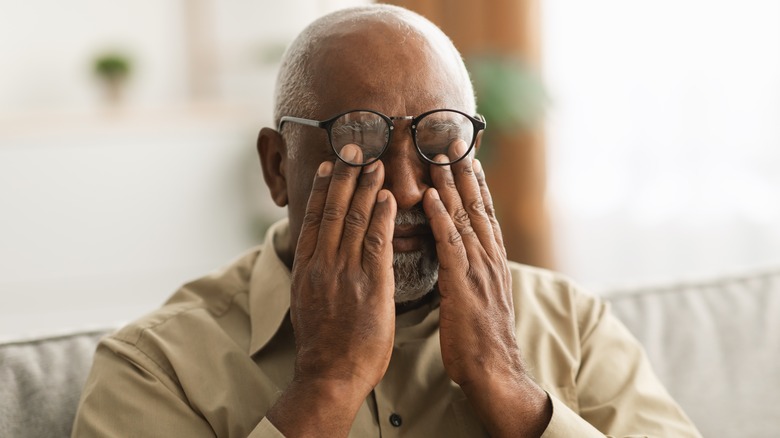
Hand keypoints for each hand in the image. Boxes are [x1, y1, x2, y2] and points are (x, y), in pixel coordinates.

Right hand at [267, 145, 396, 435]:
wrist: (330, 374)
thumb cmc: (323, 344)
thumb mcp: (308, 302)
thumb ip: (315, 274)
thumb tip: (319, 254)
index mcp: (306, 268)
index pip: (314, 218)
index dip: (323, 188)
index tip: (329, 164)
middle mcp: (322, 264)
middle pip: (333, 210)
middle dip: (344, 175)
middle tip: (353, 146)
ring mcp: (345, 272)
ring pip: (355, 219)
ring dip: (365, 186)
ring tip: (374, 161)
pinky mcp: (370, 285)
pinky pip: (377, 242)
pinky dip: (383, 216)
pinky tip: (389, 197)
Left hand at [423, 141, 550, 435]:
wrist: (494, 372)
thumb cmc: (481, 340)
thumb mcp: (479, 299)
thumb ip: (470, 273)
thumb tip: (458, 258)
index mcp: (491, 261)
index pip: (483, 213)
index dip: (475, 183)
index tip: (467, 156)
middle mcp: (488, 258)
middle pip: (476, 205)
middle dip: (465, 171)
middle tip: (455, 139)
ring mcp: (478, 270)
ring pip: (464, 217)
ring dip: (451, 183)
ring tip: (440, 153)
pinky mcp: (463, 285)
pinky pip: (449, 244)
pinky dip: (440, 217)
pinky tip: (430, 195)